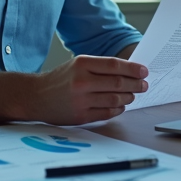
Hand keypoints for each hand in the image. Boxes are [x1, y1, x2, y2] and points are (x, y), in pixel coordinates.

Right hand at [28, 56, 148, 124]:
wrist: (36, 96)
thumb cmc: (61, 79)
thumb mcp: (77, 64)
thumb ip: (100, 67)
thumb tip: (129, 71)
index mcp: (82, 64)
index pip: (115, 65)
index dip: (133, 69)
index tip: (144, 71)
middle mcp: (82, 81)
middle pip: (118, 83)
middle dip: (135, 85)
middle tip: (144, 85)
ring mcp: (81, 100)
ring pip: (115, 99)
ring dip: (128, 97)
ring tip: (132, 95)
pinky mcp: (81, 116)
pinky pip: (107, 113)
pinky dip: (118, 109)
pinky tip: (121, 105)